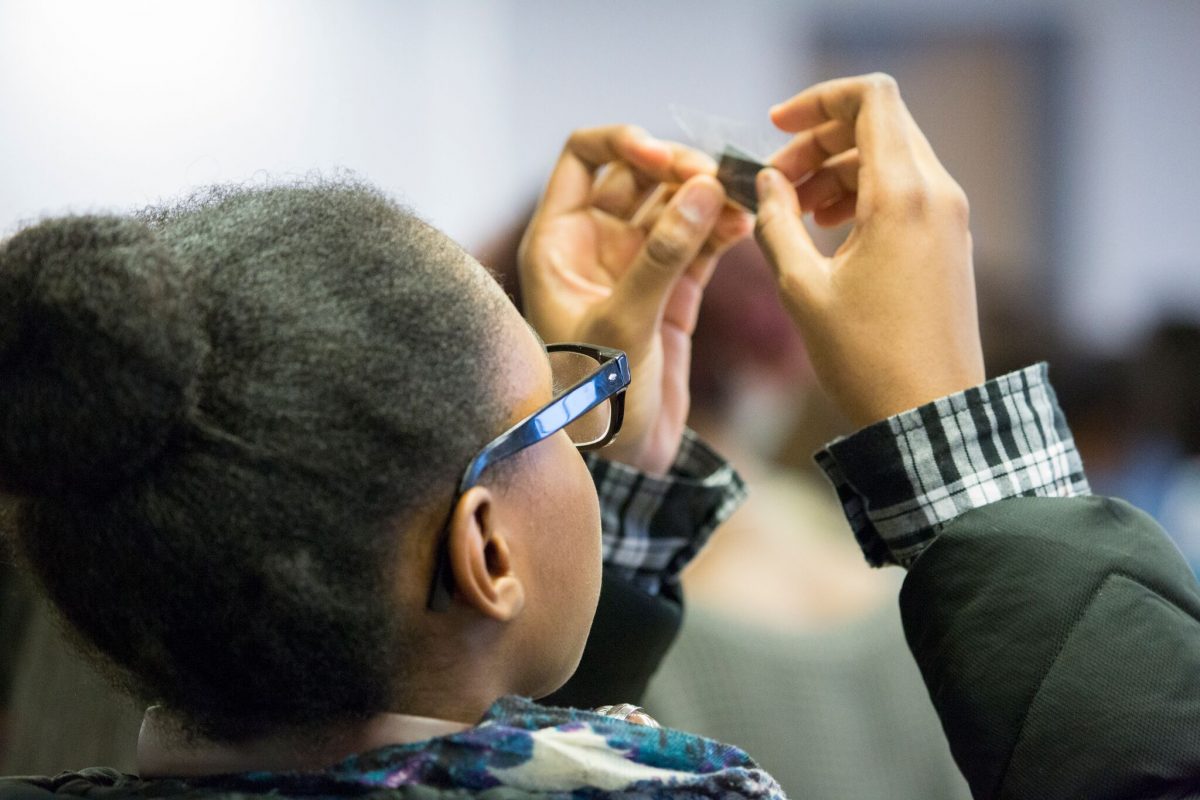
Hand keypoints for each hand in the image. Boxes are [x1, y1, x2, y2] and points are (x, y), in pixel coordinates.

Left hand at [519, 126, 751, 473]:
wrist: (619, 464)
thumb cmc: (596, 401)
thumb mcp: (623, 325)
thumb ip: (663, 256)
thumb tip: (704, 188)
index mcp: (559, 243)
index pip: (585, 157)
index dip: (626, 143)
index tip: (667, 158)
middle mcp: (595, 246)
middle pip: (639, 174)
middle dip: (679, 168)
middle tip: (716, 180)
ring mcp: (637, 267)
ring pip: (676, 205)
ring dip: (709, 196)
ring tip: (742, 200)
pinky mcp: (673, 293)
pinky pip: (700, 242)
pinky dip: (723, 228)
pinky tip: (745, 225)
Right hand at [755, 74, 984, 426]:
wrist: (929, 416)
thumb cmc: (866, 359)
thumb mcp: (802, 289)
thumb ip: (777, 223)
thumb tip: (767, 183)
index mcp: (902, 195)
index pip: (871, 97)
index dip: (818, 100)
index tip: (776, 127)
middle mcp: (936, 193)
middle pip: (878, 123)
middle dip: (819, 141)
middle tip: (776, 181)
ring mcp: (949, 217)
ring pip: (890, 156)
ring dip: (837, 169)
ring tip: (793, 210)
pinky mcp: (949, 241)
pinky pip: (905, 190)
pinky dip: (862, 192)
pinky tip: (828, 229)